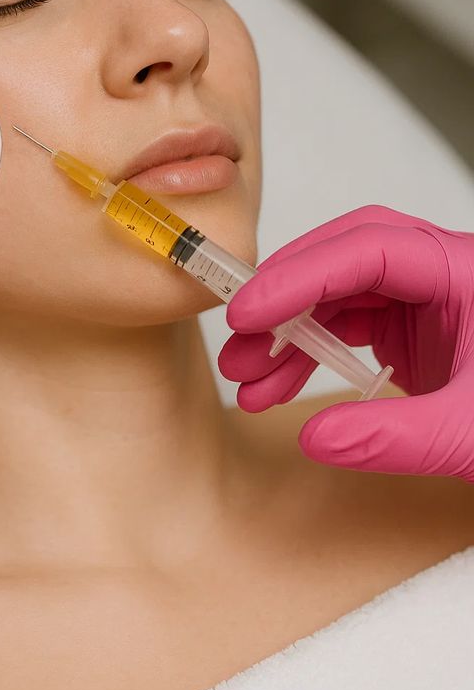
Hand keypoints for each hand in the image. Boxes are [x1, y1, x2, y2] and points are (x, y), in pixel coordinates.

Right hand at [217, 205, 473, 480]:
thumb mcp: (473, 435)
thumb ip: (394, 437)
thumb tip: (315, 438)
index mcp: (465, 273)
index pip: (371, 251)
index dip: (301, 277)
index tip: (250, 313)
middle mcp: (441, 274)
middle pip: (345, 257)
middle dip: (286, 296)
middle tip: (238, 338)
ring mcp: (426, 299)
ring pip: (340, 293)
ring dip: (288, 333)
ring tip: (248, 381)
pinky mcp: (415, 328)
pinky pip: (349, 324)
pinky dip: (310, 351)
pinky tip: (279, 385)